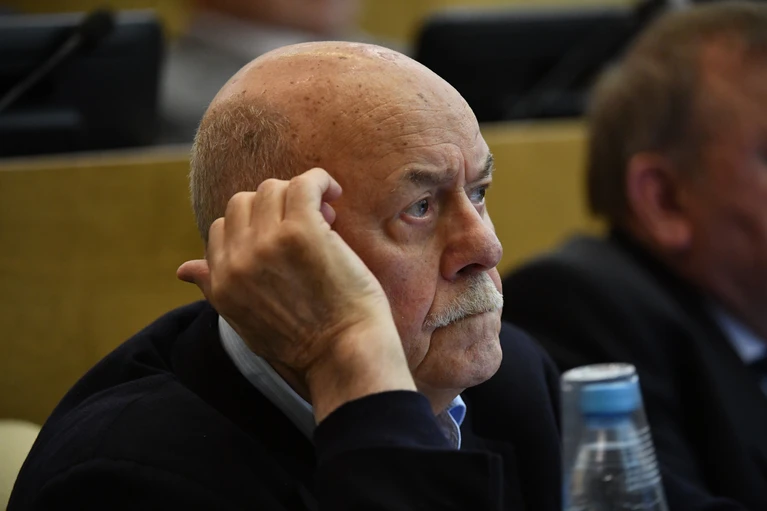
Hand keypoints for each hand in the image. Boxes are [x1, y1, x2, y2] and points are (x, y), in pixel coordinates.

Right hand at [178, 168, 414, 420]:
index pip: (222, 228)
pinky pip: (303, 183)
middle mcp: (237, 261)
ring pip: (271, 189)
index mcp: (221, 283)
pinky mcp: (301, 230)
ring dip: (298, 195)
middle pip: (242, 202)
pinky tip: (333, 194)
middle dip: (274, 208)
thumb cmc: (307, 343)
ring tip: (326, 216)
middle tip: (309, 227)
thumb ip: (215, 289)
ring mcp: (267, 243)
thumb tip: (183, 269)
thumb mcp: (247, 322)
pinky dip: (319, 181)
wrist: (345, 356)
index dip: (257, 228)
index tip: (287, 241)